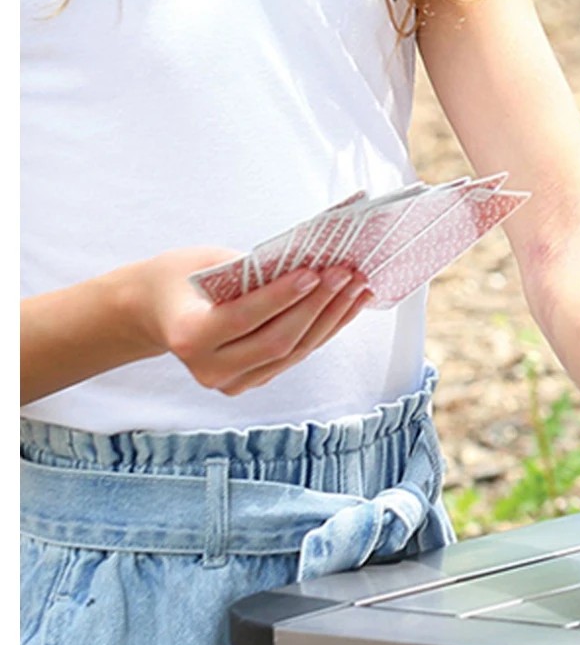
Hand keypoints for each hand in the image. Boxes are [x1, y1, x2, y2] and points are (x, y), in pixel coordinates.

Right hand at [139, 249, 371, 395]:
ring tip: (357, 285)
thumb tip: (313, 262)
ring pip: (293, 353)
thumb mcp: (207, 262)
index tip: (314, 272)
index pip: (244, 318)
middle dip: (316, 306)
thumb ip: (253, 269)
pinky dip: (325, 328)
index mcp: (189, 337)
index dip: (282, 297)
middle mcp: (209, 369)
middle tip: (346, 273)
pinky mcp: (252, 381)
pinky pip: (295, 355)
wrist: (158, 311)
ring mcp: (231, 382)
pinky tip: (349, 304)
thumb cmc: (183, 277)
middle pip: (276, 342)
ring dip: (331, 318)